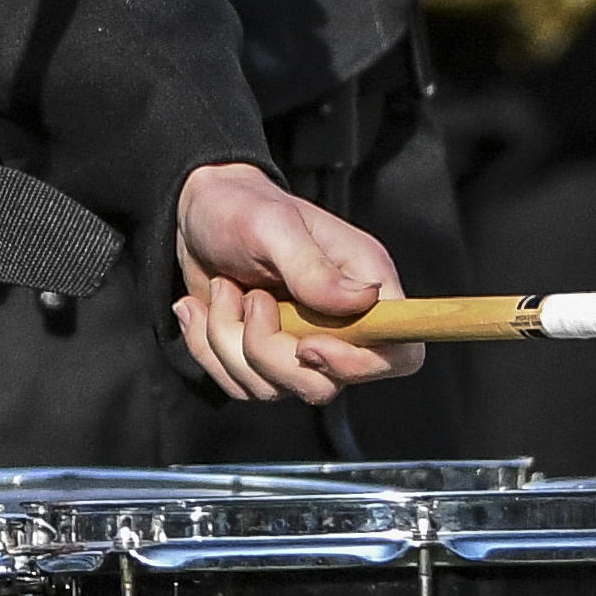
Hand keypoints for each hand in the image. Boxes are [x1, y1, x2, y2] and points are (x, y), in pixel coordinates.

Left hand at [171, 163, 419, 404]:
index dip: (359, 364)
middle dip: (268, 352)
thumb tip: (365, 300)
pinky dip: (208, 348)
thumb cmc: (242, 207)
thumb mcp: (273, 226)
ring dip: (228, 342)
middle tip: (249, 297)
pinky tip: (202, 308)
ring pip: (273, 388)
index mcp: (364, 285)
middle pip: (323, 385)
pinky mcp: (263, 359)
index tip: (306, 344)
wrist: (195, 215)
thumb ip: (312, 267)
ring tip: (222, 291)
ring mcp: (300, 347)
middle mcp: (340, 324)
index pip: (399, 353)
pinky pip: (239, 385)